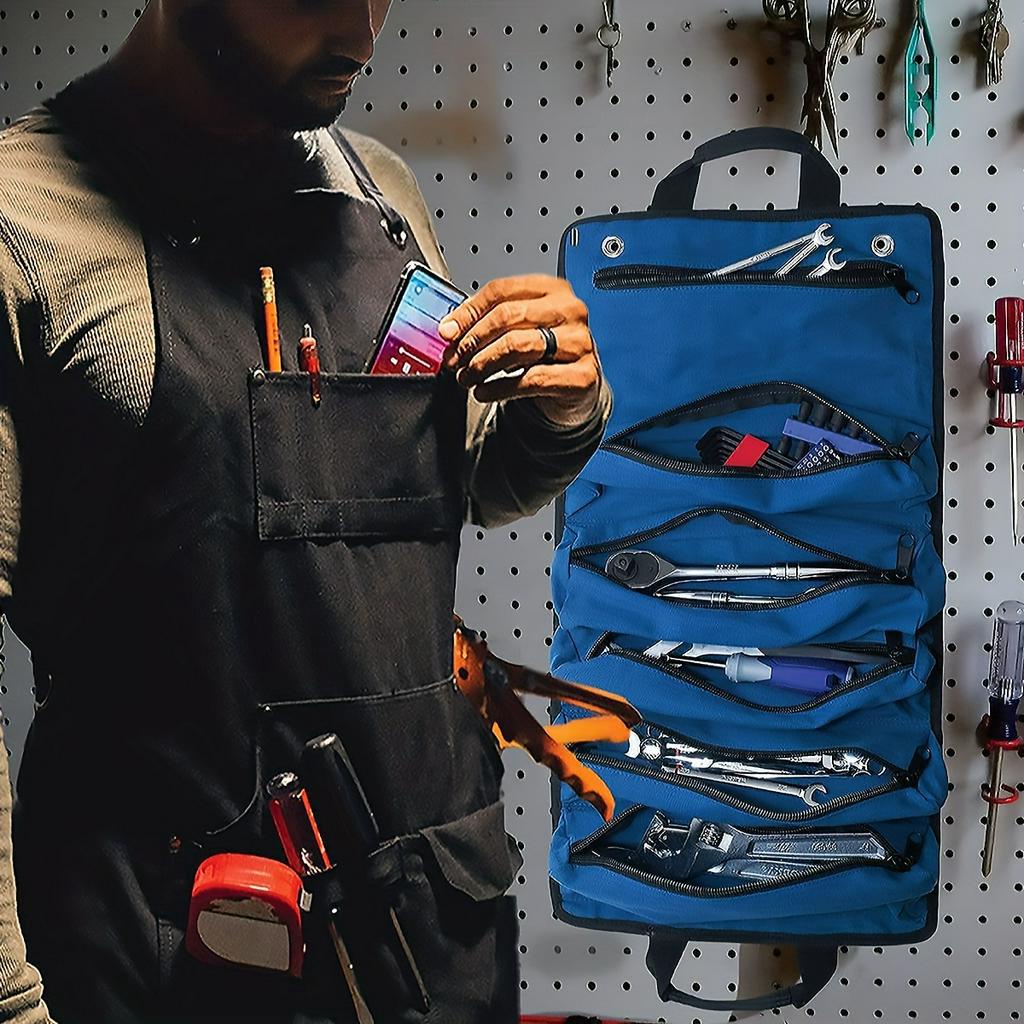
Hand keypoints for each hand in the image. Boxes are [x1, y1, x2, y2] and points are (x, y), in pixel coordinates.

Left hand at [438, 274, 601, 424]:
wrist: (575, 387)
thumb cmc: (544, 354)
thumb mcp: (517, 330)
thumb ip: (485, 322)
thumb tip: (450, 329)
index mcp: (552, 289)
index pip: (501, 291)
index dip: (468, 312)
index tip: (447, 332)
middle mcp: (569, 310)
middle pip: (508, 317)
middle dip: (473, 341)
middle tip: (455, 360)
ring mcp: (579, 342)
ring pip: (518, 346)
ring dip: (483, 364)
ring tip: (467, 377)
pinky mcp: (582, 375)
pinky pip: (531, 380)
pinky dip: (500, 388)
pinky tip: (485, 392)